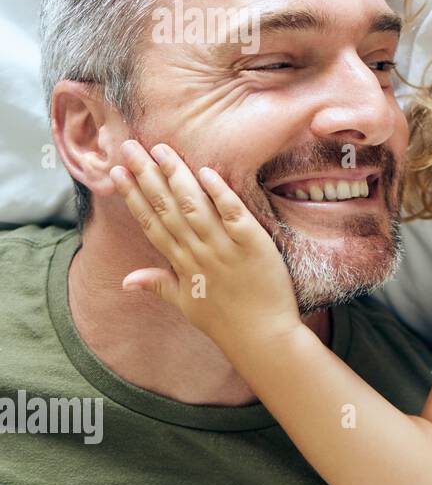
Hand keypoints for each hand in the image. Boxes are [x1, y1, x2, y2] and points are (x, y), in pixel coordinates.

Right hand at [110, 140, 302, 351]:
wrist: (262, 337)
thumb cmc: (225, 322)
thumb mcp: (186, 304)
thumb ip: (158, 284)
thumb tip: (125, 280)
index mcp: (181, 263)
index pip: (151, 223)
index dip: (133, 196)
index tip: (117, 172)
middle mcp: (198, 251)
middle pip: (166, 207)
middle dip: (147, 175)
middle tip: (130, 146)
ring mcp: (224, 247)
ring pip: (194, 206)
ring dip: (177, 176)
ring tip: (161, 150)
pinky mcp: (252, 244)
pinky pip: (233, 213)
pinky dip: (219, 193)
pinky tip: (206, 172)